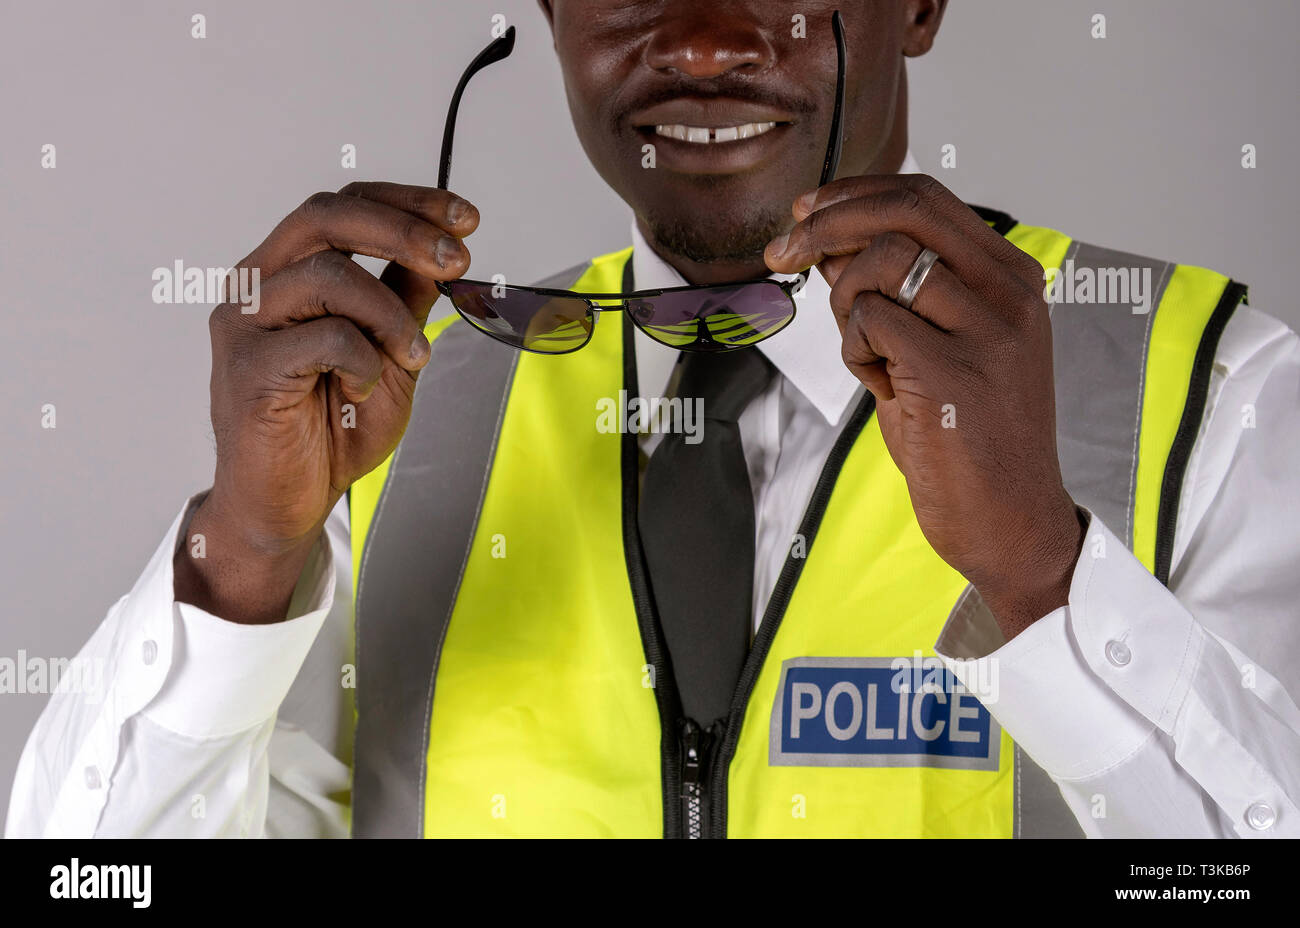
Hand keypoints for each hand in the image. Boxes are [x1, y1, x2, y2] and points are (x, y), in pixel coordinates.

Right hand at [176, 182, 477, 622]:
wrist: (290, 502)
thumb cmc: (332, 428)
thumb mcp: (390, 353)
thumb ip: (405, 301)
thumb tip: (442, 249)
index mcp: (287, 270)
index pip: (344, 206)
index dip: (407, 202)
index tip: (466, 218)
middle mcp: (257, 284)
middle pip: (326, 215)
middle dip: (404, 229)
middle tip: (457, 258)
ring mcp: (245, 322)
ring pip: (328, 274)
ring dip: (390, 314)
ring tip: (412, 358)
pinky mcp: (248, 366)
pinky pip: (324, 337)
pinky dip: (364, 360)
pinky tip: (362, 389)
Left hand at [765, 174, 1084, 638]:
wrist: (1009, 521)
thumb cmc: (967, 437)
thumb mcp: (933, 347)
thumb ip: (893, 291)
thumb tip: (828, 240)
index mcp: (1009, 278)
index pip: (925, 197)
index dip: (853, 194)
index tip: (805, 211)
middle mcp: (1008, 293)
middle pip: (903, 211)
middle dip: (827, 222)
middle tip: (783, 252)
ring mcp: (987, 330)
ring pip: (881, 264)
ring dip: (845, 305)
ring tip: (869, 355)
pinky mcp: (954, 370)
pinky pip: (870, 320)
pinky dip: (854, 349)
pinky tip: (881, 384)